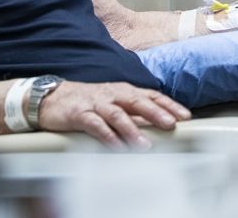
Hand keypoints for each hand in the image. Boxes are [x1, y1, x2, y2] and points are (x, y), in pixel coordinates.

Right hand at [36, 80, 190, 148]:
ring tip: (144, 144)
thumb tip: (158, 125)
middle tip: (171, 124)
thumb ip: (134, 114)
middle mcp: (113, 94)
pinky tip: (116, 146)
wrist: (52, 98)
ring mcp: (96, 103)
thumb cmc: (87, 102)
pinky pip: (95, 125)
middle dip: (156, 112)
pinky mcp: (80, 113)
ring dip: (132, 129)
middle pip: (138, 102)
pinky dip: (106, 135)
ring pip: (117, 114)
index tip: (185, 116)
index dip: (168, 104)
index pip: (151, 96)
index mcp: (124, 91)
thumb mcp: (114, 104)